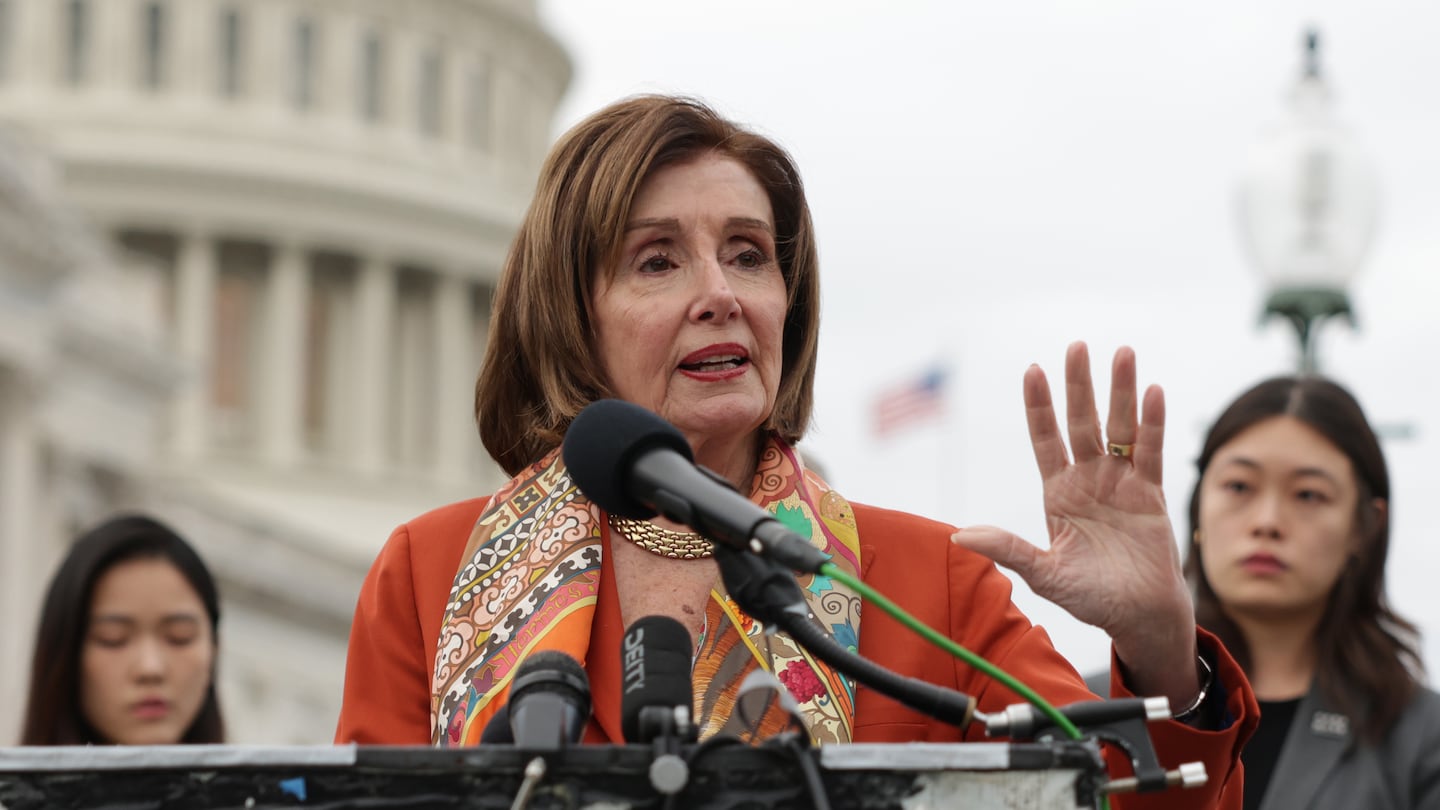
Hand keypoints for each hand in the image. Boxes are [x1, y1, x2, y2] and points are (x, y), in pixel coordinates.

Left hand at [951, 342, 1197, 703]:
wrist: (1139, 618)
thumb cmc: (1091, 598)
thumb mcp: (1045, 575)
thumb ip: (1009, 550)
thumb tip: (960, 535)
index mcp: (1058, 493)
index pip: (1045, 440)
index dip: (1039, 407)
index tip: (1032, 370)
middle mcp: (1089, 480)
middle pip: (1082, 423)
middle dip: (1079, 385)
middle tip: (1077, 346)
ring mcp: (1121, 483)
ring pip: (1120, 428)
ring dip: (1121, 391)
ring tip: (1122, 351)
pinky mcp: (1151, 495)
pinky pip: (1151, 452)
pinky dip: (1153, 423)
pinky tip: (1152, 392)